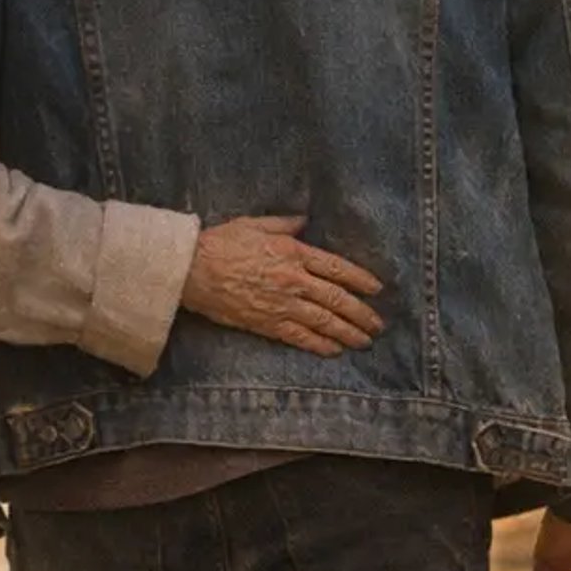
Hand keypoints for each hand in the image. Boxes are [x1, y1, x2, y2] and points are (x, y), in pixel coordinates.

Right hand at [180, 215, 385, 354]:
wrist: (191, 270)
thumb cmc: (220, 243)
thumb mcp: (253, 224)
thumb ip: (283, 223)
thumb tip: (304, 220)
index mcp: (293, 252)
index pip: (336, 268)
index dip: (360, 280)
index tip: (377, 290)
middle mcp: (293, 280)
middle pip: (337, 299)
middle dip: (361, 313)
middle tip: (378, 325)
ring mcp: (282, 305)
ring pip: (325, 321)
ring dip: (348, 333)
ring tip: (364, 341)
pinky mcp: (267, 324)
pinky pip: (300, 337)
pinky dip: (320, 345)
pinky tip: (334, 350)